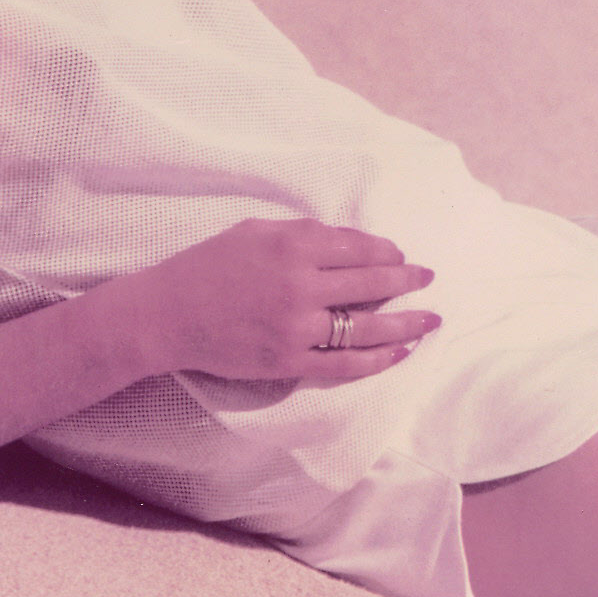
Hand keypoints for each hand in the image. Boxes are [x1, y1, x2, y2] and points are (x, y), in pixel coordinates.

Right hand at [127, 217, 438, 382]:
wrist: (166, 314)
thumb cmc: (207, 265)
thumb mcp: (253, 231)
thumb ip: (302, 234)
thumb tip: (348, 243)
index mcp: (292, 245)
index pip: (357, 247)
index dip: (386, 251)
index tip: (400, 256)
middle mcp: (300, 284)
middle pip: (371, 283)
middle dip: (407, 280)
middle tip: (428, 278)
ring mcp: (296, 327)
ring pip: (366, 327)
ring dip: (406, 322)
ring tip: (431, 320)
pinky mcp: (288, 362)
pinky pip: (344, 364)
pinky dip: (378, 360)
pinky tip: (401, 352)